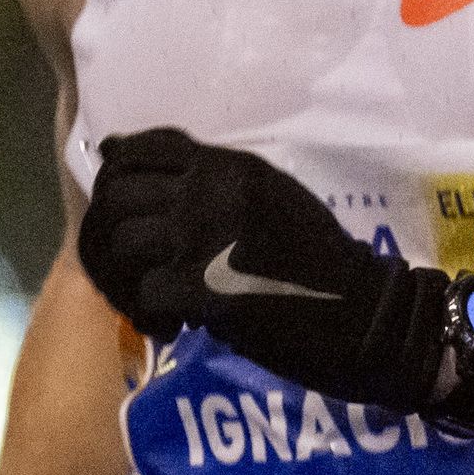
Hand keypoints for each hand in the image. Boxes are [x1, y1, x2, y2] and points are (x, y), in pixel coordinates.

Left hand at [78, 129, 451, 409]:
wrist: (364, 314)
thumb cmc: (325, 261)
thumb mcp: (274, 199)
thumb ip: (220, 186)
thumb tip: (166, 185)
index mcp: (230, 166)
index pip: (145, 147)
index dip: (118, 170)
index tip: (114, 194)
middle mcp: (209, 192)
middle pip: (119, 193)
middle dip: (110, 228)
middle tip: (125, 262)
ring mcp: (203, 239)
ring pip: (122, 241)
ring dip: (125, 274)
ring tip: (147, 297)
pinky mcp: (203, 290)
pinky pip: (144, 292)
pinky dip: (150, 314)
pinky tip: (171, 327)